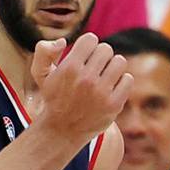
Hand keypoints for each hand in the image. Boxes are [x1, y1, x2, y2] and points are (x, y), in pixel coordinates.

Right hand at [29, 33, 129, 147]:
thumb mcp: (41, 74)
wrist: (62, 130)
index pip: (91, 39)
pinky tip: (112, 87)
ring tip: (104, 75)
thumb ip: (43, 51)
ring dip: (113, 66)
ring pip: (119, 61)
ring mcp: (101, 93)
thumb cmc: (54, 98)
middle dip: (100, 56)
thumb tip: (62, 41)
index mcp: (69, 67)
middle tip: (94, 68)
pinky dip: (122, 81)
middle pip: (106, 49)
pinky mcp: (114, 105)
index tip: (84, 56)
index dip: (88, 46)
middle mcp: (86, 79)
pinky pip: (128, 79)